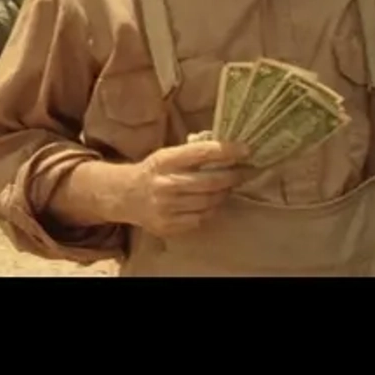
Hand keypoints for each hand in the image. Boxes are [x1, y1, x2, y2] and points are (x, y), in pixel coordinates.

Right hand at [118, 139, 249, 236]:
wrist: (125, 196)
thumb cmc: (154, 171)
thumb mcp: (167, 155)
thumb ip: (193, 153)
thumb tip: (230, 149)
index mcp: (165, 160)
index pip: (202, 153)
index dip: (227, 151)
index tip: (246, 150)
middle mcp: (165, 184)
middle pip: (210, 181)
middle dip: (234, 175)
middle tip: (249, 171)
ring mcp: (166, 207)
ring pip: (209, 202)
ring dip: (225, 192)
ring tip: (230, 185)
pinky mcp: (168, 225)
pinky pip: (201, 218)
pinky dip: (212, 209)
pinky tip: (214, 201)